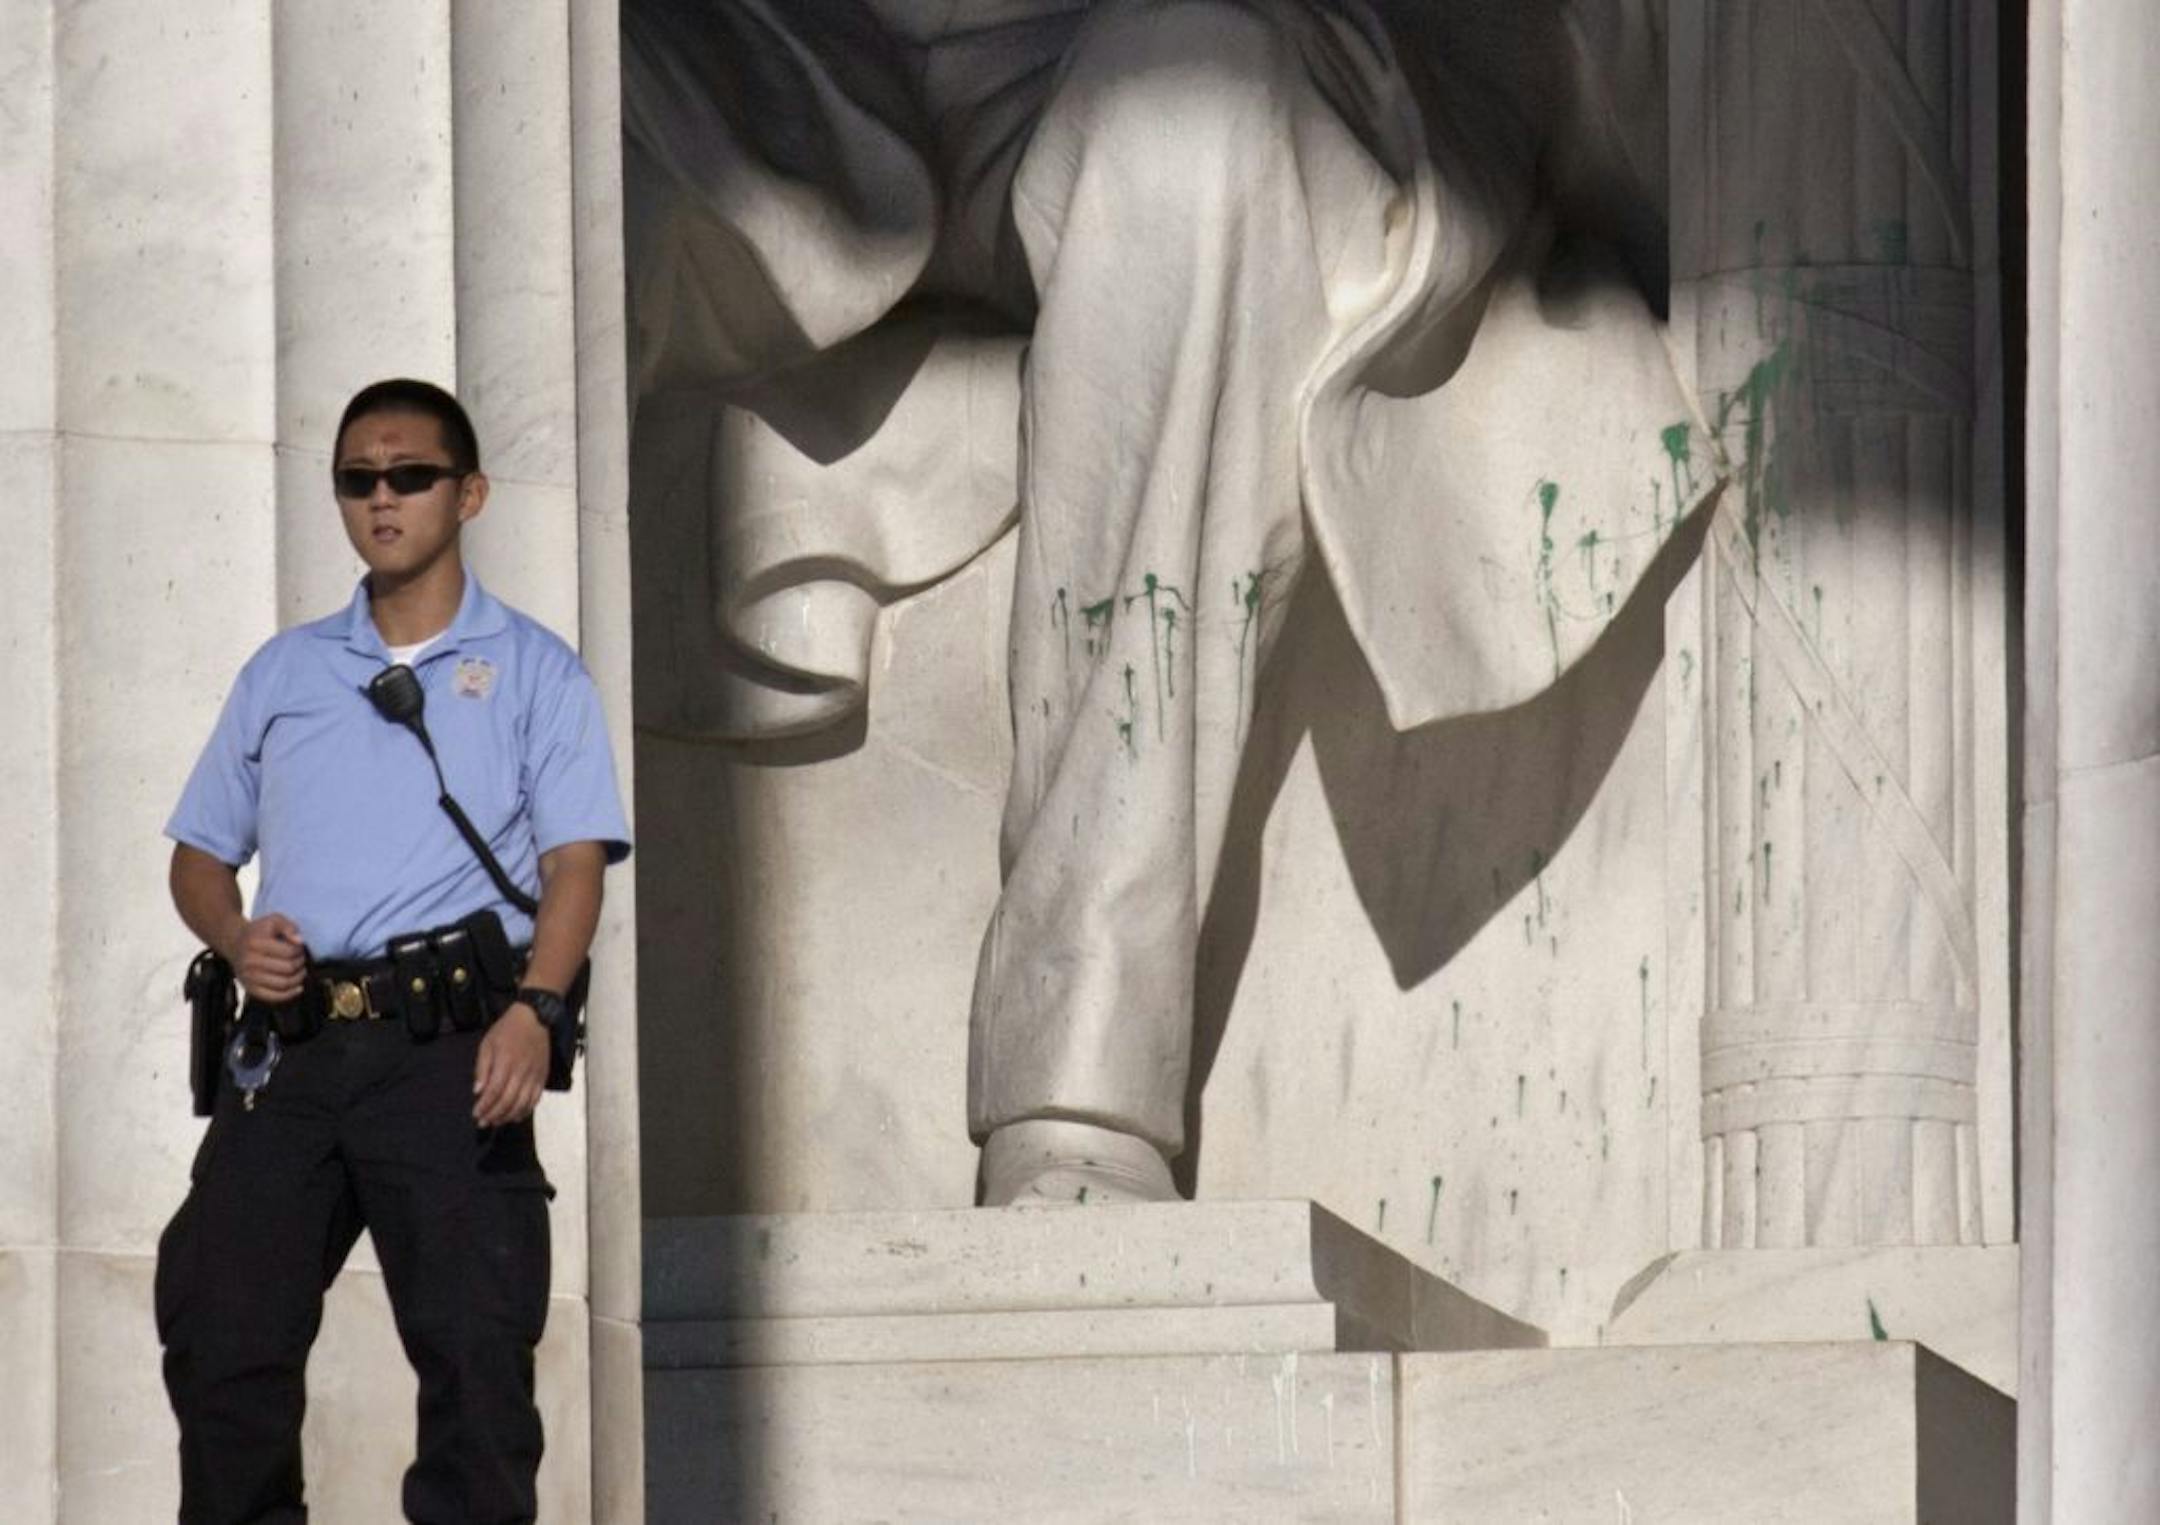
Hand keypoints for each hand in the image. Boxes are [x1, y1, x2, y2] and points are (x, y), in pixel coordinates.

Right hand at [226, 913, 306, 1003]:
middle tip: (301, 959)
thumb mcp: (273, 920)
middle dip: (300, 963)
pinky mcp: (250, 989)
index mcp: (254, 943)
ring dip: (298, 978)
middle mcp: (249, 962)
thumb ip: (288, 926)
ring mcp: (248, 977)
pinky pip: (273, 997)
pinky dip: (289, 994)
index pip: (288, 952)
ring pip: (283, 984)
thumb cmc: (259, 932)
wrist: (235, 944)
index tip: (299, 948)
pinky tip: (298, 987)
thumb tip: (299, 941)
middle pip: (288, 968)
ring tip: (301, 971)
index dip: (300, 950)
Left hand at [473, 1005, 549, 1125]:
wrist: (535, 1018)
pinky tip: (516, 1116)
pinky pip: (535, 1099)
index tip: (476, 1114)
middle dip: (494, 1115)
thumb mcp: (487, 1044)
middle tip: (483, 1122)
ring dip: (508, 1116)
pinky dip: (526, 1111)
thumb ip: (482, 1068)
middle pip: (508, 1100)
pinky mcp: (543, 1077)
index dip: (484, 1106)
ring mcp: (534, 1075)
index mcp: (506, 1062)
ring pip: (522, 1103)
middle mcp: (521, 1071)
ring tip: (497, 1121)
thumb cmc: (506, 1030)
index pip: (494, 1091)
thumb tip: (478, 1091)